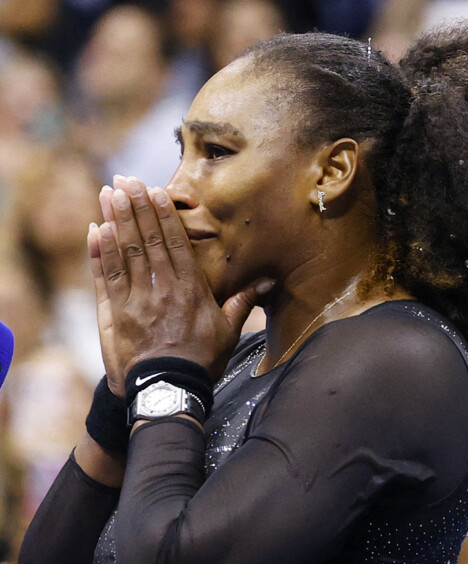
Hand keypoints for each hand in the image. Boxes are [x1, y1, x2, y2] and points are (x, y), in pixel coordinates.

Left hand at [87, 176, 273, 395]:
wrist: (169, 390)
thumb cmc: (201, 360)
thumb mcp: (229, 331)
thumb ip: (243, 301)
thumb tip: (269, 281)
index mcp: (191, 289)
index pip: (175, 243)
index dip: (163, 214)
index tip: (155, 190)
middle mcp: (163, 287)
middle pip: (148, 239)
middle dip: (136, 206)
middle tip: (126, 179)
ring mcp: (137, 299)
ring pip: (126, 252)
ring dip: (117, 220)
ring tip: (109, 192)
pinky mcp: (117, 313)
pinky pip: (106, 277)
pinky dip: (100, 252)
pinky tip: (96, 229)